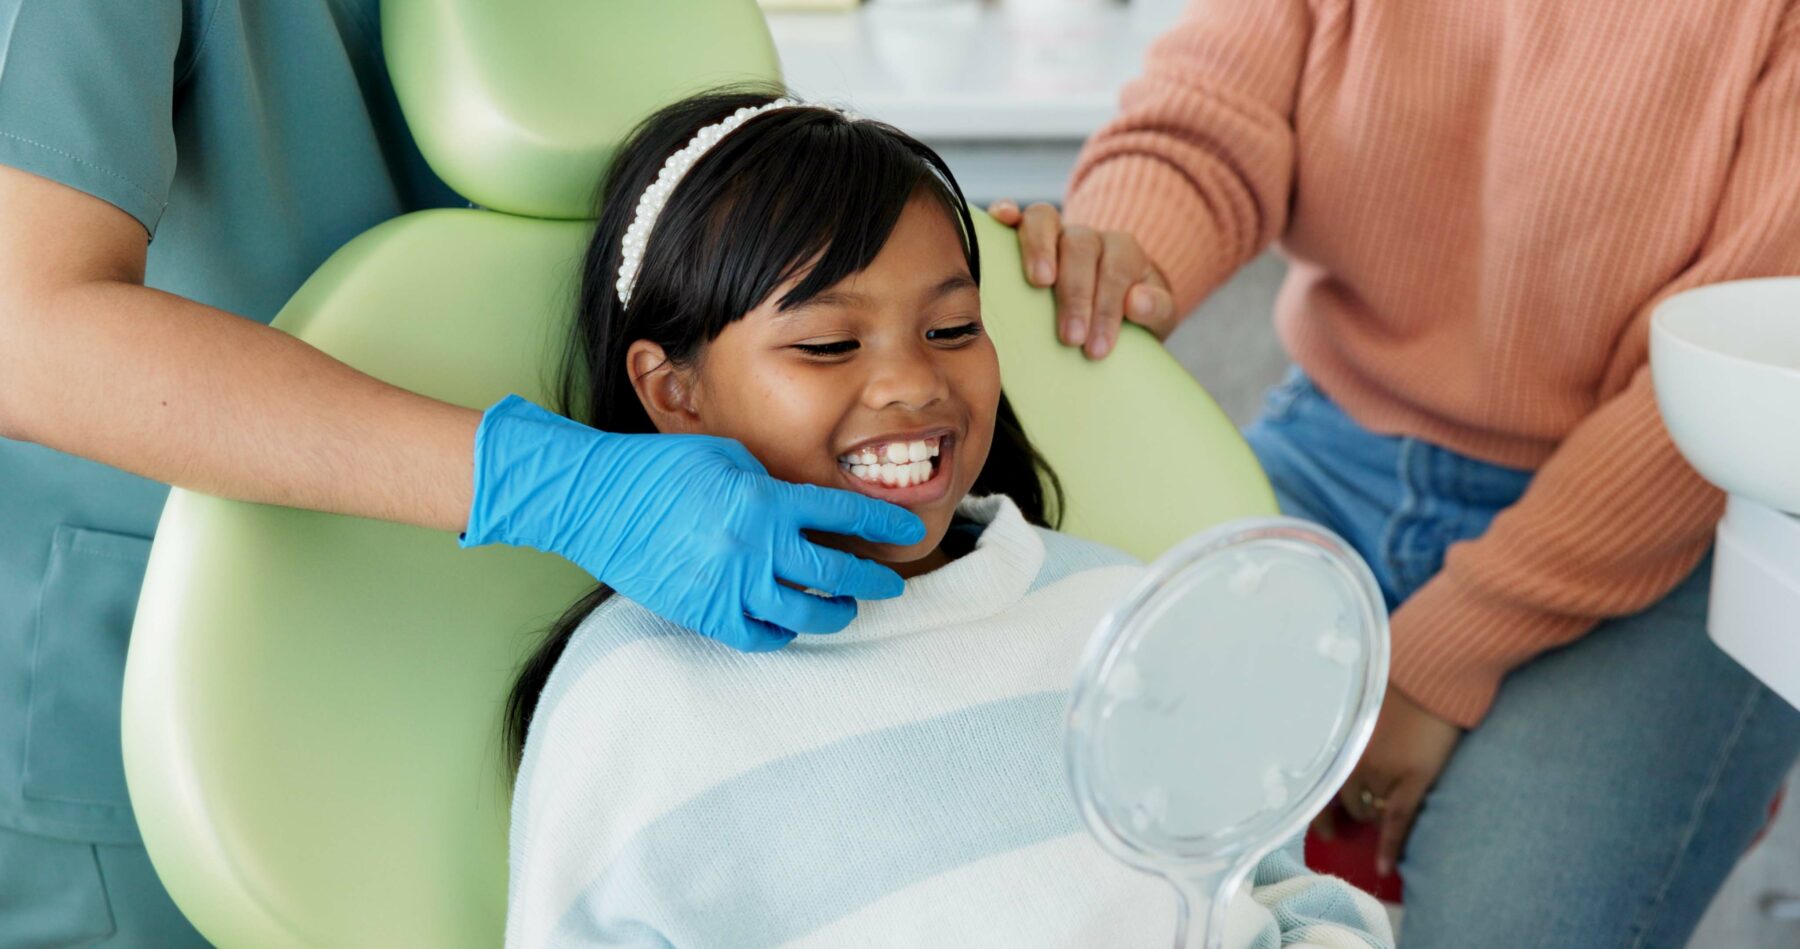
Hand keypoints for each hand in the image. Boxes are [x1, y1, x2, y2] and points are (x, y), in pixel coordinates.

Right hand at [461, 396, 925, 650]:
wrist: (592, 501)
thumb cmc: (654, 469)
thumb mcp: (722, 455)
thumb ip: (767, 481)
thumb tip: (797, 506)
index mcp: (764, 499)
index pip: (844, 513)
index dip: (883, 523)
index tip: (907, 532)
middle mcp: (754, 545)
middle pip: (835, 572)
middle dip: (873, 581)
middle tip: (890, 584)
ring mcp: (729, 584)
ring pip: (805, 613)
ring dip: (834, 613)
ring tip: (844, 608)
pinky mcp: (702, 612)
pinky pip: (759, 636)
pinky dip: (782, 633)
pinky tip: (790, 623)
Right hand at [988, 199, 1178, 358]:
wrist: (1114, 299)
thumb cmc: (1131, 313)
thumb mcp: (1158, 317)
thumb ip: (1157, 309)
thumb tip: (1135, 302)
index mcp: (1123, 252)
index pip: (1115, 273)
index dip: (1106, 310)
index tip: (1096, 349)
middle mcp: (1089, 237)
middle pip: (1080, 247)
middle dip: (1076, 294)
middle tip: (1071, 338)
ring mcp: (1056, 232)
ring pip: (1045, 220)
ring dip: (1040, 249)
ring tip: (1038, 282)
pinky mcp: (1028, 234)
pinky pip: (1018, 216)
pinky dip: (1007, 211)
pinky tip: (1001, 219)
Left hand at [1317, 686, 1462, 877]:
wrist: (1436, 670)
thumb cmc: (1402, 678)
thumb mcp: (1360, 701)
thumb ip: (1347, 727)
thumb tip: (1338, 742)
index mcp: (1339, 737)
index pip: (1318, 783)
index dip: (1317, 811)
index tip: (1322, 827)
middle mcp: (1353, 756)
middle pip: (1346, 801)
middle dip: (1352, 812)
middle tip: (1355, 821)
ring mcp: (1382, 770)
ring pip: (1370, 811)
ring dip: (1373, 816)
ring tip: (1385, 813)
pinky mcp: (1413, 778)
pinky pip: (1396, 821)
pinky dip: (1389, 846)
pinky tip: (1385, 867)